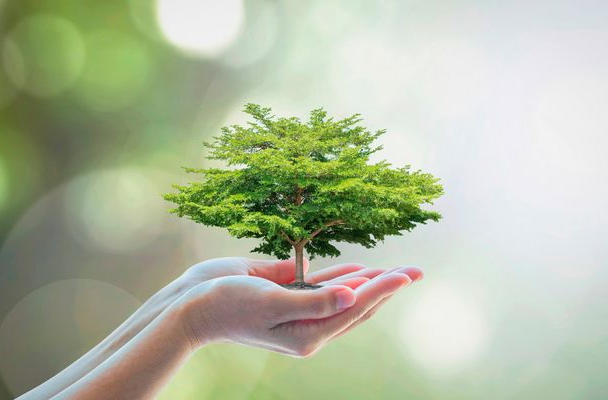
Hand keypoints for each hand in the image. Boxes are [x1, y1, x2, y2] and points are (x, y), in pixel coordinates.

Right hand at [179, 261, 422, 357]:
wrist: (192, 305)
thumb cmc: (228, 305)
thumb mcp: (271, 304)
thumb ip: (314, 301)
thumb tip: (352, 296)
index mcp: (308, 334)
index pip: (355, 308)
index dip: (383, 289)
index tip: (407, 274)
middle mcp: (309, 325)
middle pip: (358, 305)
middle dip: (386, 287)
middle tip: (415, 271)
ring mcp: (300, 309)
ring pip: (344, 295)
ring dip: (369, 281)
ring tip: (395, 270)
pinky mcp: (289, 293)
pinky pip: (323, 285)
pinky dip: (343, 277)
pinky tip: (360, 268)